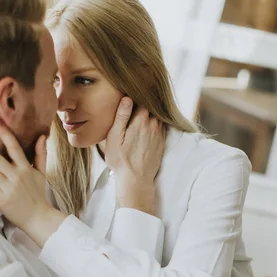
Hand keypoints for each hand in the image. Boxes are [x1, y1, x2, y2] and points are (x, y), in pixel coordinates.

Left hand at [0, 121, 66, 246]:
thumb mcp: (42, 173)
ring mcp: (7, 187)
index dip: (4, 134)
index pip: (14, 147)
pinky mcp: (0, 198)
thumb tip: (43, 135)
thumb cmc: (38, 194)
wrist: (38, 218)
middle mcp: (16, 176)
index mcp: (26, 168)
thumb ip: (41, 154)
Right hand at [105, 97, 165, 214]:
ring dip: (148, 114)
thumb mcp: (114, 137)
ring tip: (137, 117)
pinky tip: (145, 128)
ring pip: (156, 116)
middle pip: (150, 106)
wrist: (135, 180)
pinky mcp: (161, 142)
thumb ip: (121, 116)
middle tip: (132, 107)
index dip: (135, 96)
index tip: (128, 96)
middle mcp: (154, 124)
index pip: (142, 98)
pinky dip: (154, 124)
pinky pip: (160, 126)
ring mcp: (160, 133)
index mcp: (141, 120)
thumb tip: (127, 98)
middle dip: (142, 104)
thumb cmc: (120, 159)